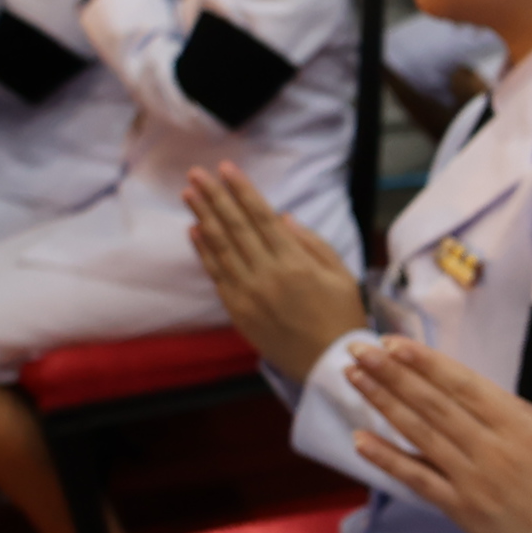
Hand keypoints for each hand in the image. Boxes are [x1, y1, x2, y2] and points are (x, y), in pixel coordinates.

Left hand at [185, 160, 367, 380]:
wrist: (328, 364)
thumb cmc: (342, 317)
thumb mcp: (341, 276)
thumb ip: (313, 244)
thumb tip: (283, 217)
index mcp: (296, 263)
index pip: (262, 217)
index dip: (242, 191)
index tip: (226, 168)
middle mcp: (267, 274)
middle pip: (235, 227)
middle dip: (215, 197)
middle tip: (197, 174)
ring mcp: (248, 293)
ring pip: (220, 247)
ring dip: (203, 217)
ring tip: (189, 193)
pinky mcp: (237, 310)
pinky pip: (216, 274)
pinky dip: (204, 251)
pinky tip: (194, 230)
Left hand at [346, 337, 531, 532]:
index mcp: (522, 429)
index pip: (463, 387)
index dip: (425, 363)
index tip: (394, 342)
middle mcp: (489, 452)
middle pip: (431, 405)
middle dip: (391, 373)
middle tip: (357, 348)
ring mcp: (470, 482)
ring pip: (418, 435)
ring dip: (382, 403)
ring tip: (352, 377)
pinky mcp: (460, 509)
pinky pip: (416, 480)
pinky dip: (386, 460)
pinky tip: (359, 439)